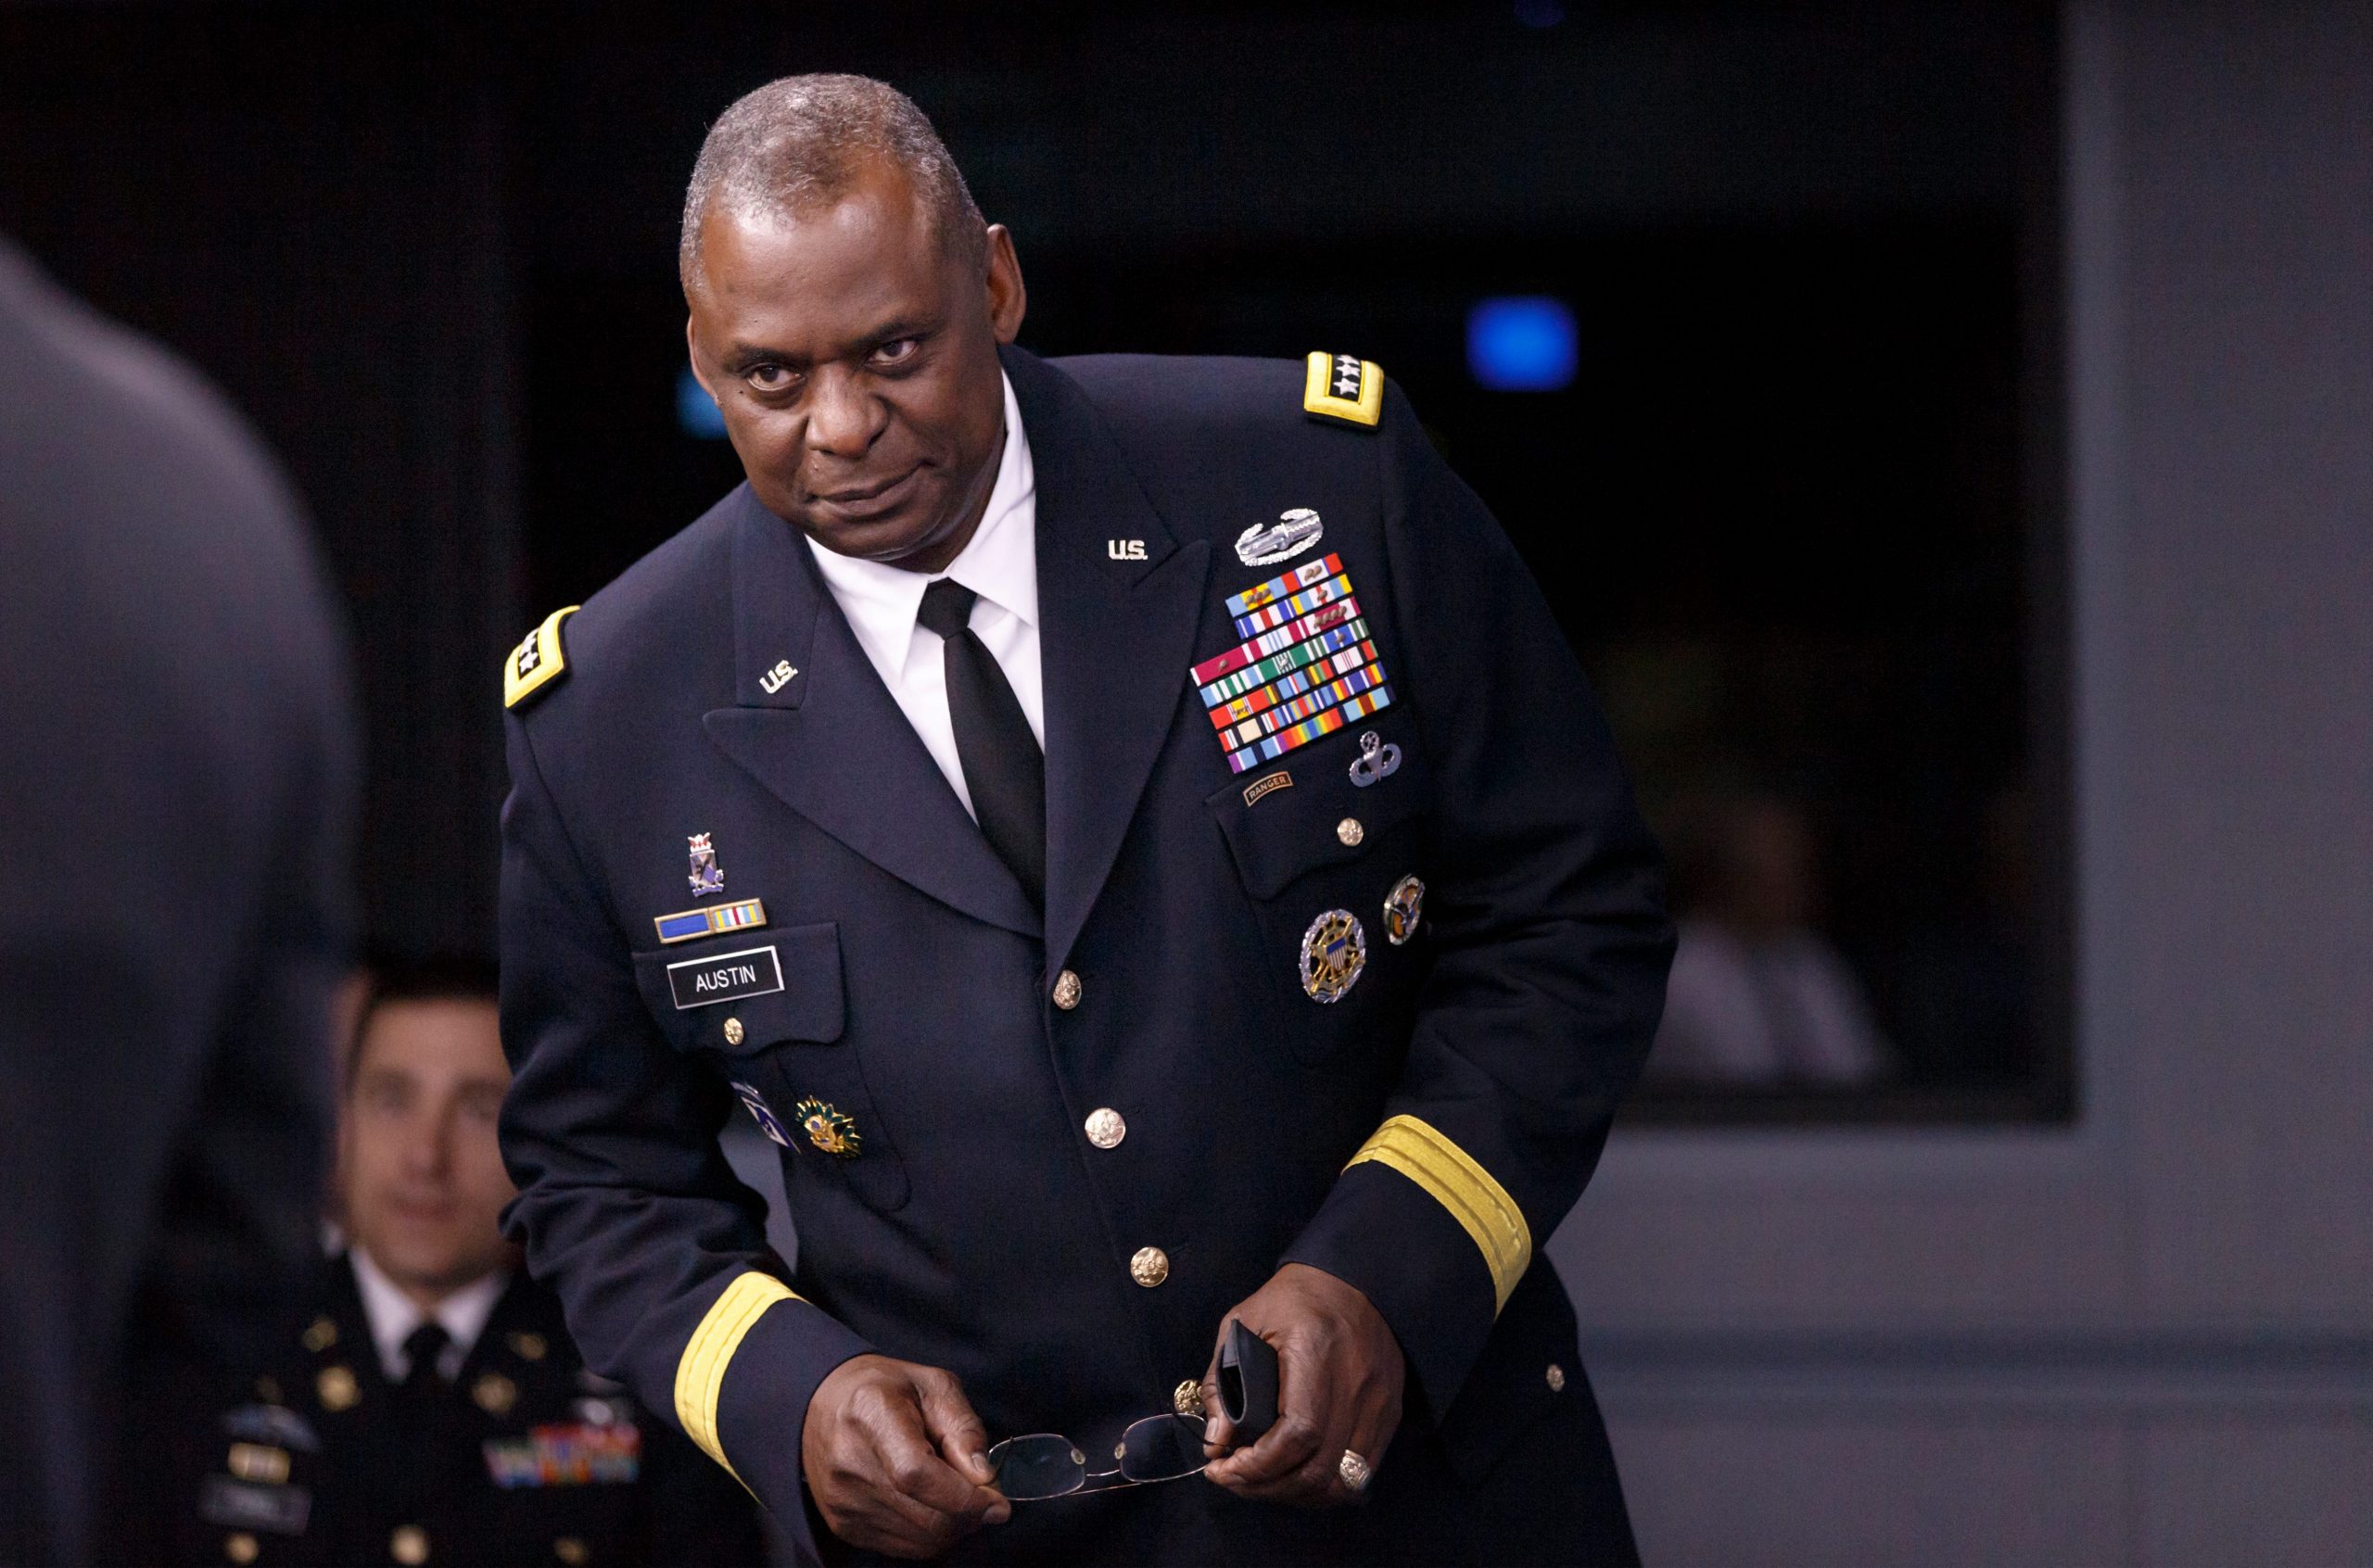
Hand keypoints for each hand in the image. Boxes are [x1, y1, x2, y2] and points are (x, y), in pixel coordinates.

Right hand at [801, 1353, 1010, 1557]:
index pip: (917, 1475)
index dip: (964, 1497)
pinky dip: (930, 1535)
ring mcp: (842, 1499)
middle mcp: (849, 1462)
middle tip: (985, 1497)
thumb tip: (984, 1478)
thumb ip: (964, 1428)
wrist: (824, 1405)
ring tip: (956, 1496)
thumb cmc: (887, 1390)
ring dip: (953, 1527)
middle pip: (925, 1516)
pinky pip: (904, 1548)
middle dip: (969, 1515)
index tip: (997, 1502)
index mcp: (871, 1414)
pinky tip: (930, 1505)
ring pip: (920, 1540)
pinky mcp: (843, 1525)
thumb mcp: (935, 1386)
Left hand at [1199, 1262, 1404, 1506]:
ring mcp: (1380, 1402)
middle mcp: (1356, 1381)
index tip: (1222, 1469)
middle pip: (1320, 1469)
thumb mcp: (1243, 1323)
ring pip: (1344, 1482)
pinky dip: (1325, 1487)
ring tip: (1263, 1482)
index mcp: (1316, 1349)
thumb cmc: (1292, 1299)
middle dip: (1268, 1487)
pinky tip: (1296, 1475)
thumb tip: (1216, 1444)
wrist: (1353, 1279)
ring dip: (1297, 1494)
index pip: (1298, 1433)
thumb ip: (1221, 1383)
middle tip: (1234, 1480)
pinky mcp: (1390, 1414)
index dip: (1258, 1466)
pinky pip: (1361, 1474)